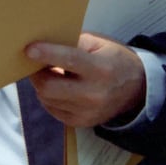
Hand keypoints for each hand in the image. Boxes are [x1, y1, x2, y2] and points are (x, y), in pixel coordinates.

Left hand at [26, 33, 145, 127]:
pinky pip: (52, 109)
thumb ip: (73, 42)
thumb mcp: (98, 43)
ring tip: (49, 73)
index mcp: (100, 69)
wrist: (137, 89)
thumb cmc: (113, 60)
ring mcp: (87, 112)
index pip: (69, 60)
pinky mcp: (81, 122)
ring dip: (42, 84)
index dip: (47, 54)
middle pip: (49, 86)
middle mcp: (94, 94)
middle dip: (36, 73)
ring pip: (47, 98)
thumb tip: (44, 42)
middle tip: (34, 62)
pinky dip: (48, 97)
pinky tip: (58, 87)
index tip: (28, 49)